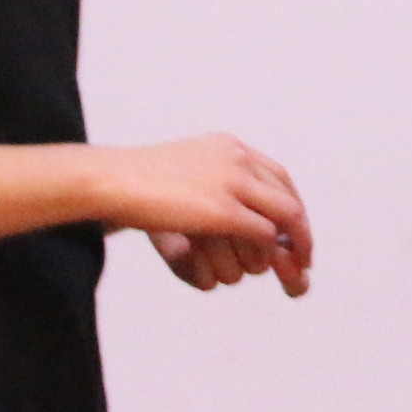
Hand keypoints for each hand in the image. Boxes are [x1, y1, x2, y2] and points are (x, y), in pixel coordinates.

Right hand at [101, 135, 312, 295]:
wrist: (108, 180)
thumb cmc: (134, 180)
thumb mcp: (182, 171)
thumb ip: (211, 182)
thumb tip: (232, 208)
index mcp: (229, 146)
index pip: (278, 175)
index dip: (291, 203)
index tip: (294, 227)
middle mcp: (238, 159)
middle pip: (289, 196)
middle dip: (301, 227)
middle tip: (303, 254)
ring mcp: (233, 183)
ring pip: (287, 216)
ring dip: (294, 243)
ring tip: (294, 265)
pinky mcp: (223, 211)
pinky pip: (265, 234)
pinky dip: (268, 251)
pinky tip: (263, 265)